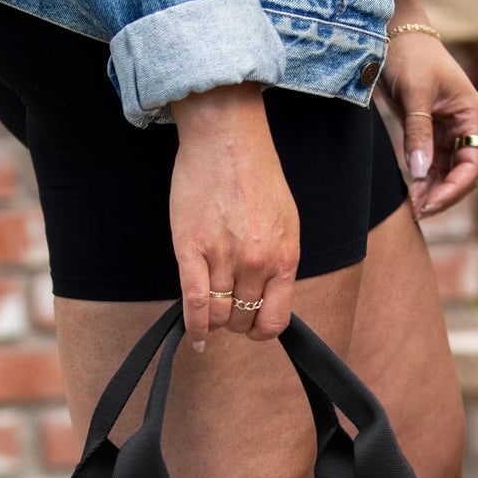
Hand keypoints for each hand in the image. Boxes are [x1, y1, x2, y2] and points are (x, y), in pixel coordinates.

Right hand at [169, 83, 298, 350]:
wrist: (227, 138)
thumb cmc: (256, 176)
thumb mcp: (286, 223)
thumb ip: (279, 262)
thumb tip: (268, 297)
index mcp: (284, 258)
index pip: (275, 320)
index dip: (261, 330)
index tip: (252, 326)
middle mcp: (256, 263)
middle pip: (243, 320)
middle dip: (236, 322)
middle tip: (228, 308)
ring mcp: (223, 258)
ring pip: (219, 316)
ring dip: (215, 320)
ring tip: (211, 309)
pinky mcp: (191, 250)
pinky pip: (194, 303)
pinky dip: (194, 326)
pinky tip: (195, 339)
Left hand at [380, 32, 477, 221]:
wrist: (394, 31)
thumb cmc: (410, 54)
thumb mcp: (414, 94)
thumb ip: (418, 133)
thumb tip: (419, 173)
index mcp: (472, 115)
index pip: (472, 164)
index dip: (454, 189)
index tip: (430, 204)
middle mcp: (465, 126)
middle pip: (462, 174)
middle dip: (443, 195)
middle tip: (418, 213)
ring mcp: (448, 131)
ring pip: (447, 173)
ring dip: (432, 192)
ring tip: (412, 209)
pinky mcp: (430, 132)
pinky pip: (432, 165)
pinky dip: (423, 181)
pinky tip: (411, 195)